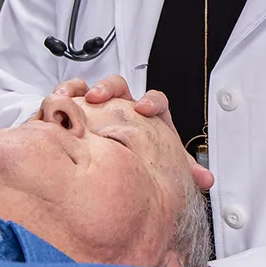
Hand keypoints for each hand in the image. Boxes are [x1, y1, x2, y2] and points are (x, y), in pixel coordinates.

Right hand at [53, 75, 213, 192]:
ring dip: (86, 90)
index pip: (155, 101)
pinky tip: (61, 97)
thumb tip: (205, 179)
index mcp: (150, 117)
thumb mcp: (165, 164)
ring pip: (97, 89)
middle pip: (121, 88)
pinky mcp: (84, 109)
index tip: (144, 108)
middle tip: (100, 97)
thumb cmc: (147, 159)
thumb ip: (185, 170)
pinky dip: (68, 92)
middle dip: (110, 89)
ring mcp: (105, 107)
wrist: (125, 166)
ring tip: (75, 98)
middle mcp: (126, 107)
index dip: (151, 102)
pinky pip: (75, 93)